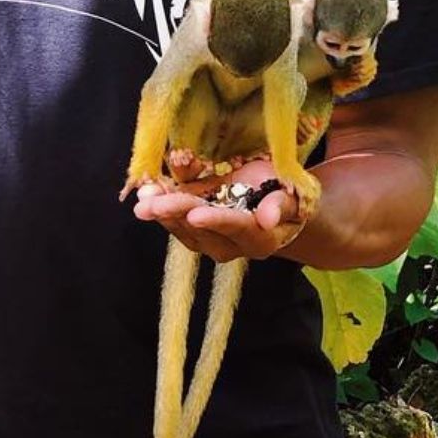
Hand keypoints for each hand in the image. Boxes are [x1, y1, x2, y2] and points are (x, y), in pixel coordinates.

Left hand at [131, 155, 304, 264]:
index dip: (217, 221)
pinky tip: (145, 192)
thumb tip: (268, 218)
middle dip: (177, 212)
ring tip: (145, 194)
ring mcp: (208, 240)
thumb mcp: (291, 195)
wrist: (269, 203)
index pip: (237, 228)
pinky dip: (157, 205)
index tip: (196, 214)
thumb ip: (281, 205)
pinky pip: (172, 220)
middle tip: (155, 202)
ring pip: (181, 226)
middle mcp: (231, 246)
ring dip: (161, 210)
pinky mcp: (191, 230)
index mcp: (260, 238)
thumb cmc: (284, 196)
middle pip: (201, 229)